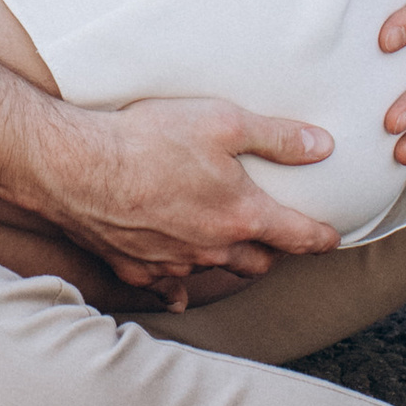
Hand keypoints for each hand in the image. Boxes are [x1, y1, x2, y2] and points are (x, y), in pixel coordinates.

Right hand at [32, 94, 339, 307]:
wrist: (75, 166)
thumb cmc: (147, 138)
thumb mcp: (222, 121)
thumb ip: (277, 137)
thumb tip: (323, 147)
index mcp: (241, 215)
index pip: (297, 236)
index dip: (320, 237)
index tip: (330, 238)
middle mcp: (211, 248)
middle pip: (258, 263)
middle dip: (272, 252)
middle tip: (275, 236)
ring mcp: (173, 263)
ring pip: (213, 270)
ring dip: (224, 258)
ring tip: (224, 241)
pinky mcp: (135, 267)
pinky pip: (167, 284)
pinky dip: (178, 283)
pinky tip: (179, 284)